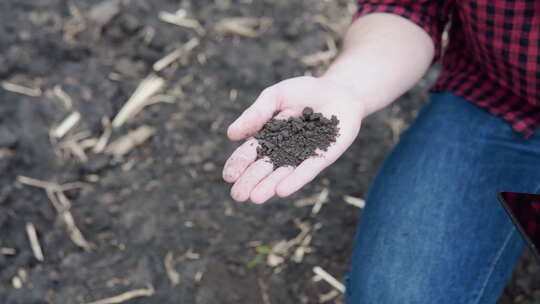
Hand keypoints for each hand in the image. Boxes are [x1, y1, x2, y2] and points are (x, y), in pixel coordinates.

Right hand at [223, 76, 364, 203]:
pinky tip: (282, 191)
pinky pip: (307, 170)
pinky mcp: (323, 157)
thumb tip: (231, 135)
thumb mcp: (275, 96)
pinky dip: (295, 180)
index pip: (249, 153)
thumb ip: (256, 114)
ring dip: (269, 186)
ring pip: (283, 174)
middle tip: (237, 196)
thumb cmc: (304, 92)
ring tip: (255, 198)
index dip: (238, 164)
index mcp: (268, 137)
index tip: (228, 176)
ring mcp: (302, 156)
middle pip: (264, 168)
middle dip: (250, 182)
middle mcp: (283, 151)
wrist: (339, 90)